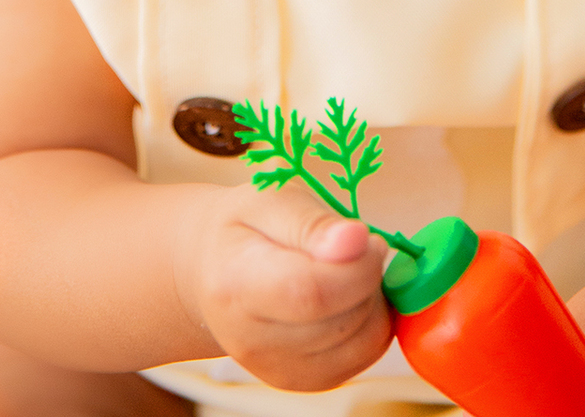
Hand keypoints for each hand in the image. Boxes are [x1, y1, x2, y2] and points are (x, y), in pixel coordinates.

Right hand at [173, 181, 391, 390]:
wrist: (212, 270)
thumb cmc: (244, 227)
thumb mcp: (270, 201)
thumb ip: (314, 223)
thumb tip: (357, 240)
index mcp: (236, 285)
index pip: (311, 293)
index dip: (356, 265)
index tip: (363, 234)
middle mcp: (251, 343)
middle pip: (342, 320)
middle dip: (367, 275)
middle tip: (354, 243)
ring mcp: (277, 371)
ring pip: (362, 341)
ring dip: (373, 299)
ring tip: (346, 268)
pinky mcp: (302, 382)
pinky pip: (364, 355)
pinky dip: (371, 322)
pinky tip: (347, 296)